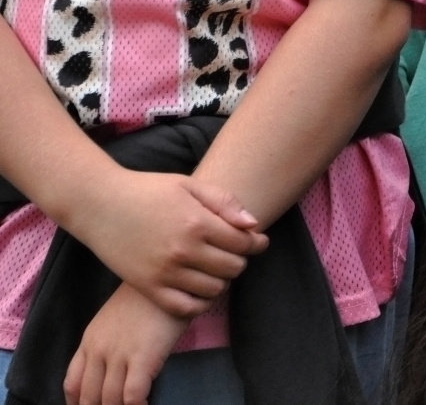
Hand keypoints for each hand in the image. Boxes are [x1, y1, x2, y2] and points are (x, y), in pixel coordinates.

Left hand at [64, 284, 188, 404]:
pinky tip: (146, 403)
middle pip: (89, 397)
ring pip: (110, 400)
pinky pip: (133, 395)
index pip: (72, 384)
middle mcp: (99, 350)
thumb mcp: (115, 318)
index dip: (78, 403)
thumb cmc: (149, 297)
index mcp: (90, 341)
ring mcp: (119, 354)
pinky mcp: (143, 356)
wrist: (169, 275)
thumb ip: (107, 342)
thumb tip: (110, 371)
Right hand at [73, 171, 267, 317]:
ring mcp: (164, 272)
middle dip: (240, 260)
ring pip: (214, 289)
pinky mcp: (147, 287)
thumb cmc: (147, 190)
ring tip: (216, 268)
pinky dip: (200, 303)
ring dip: (222, 280)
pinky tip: (200, 289)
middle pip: (233, 268)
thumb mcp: (188, 185)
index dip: (257, 243)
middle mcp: (183, 251)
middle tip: (234, 252)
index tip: (259, 241)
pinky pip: (185, 308)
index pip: (243, 243)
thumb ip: (224, 202)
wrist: (99, 204)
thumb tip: (253, 225)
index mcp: (197, 223)